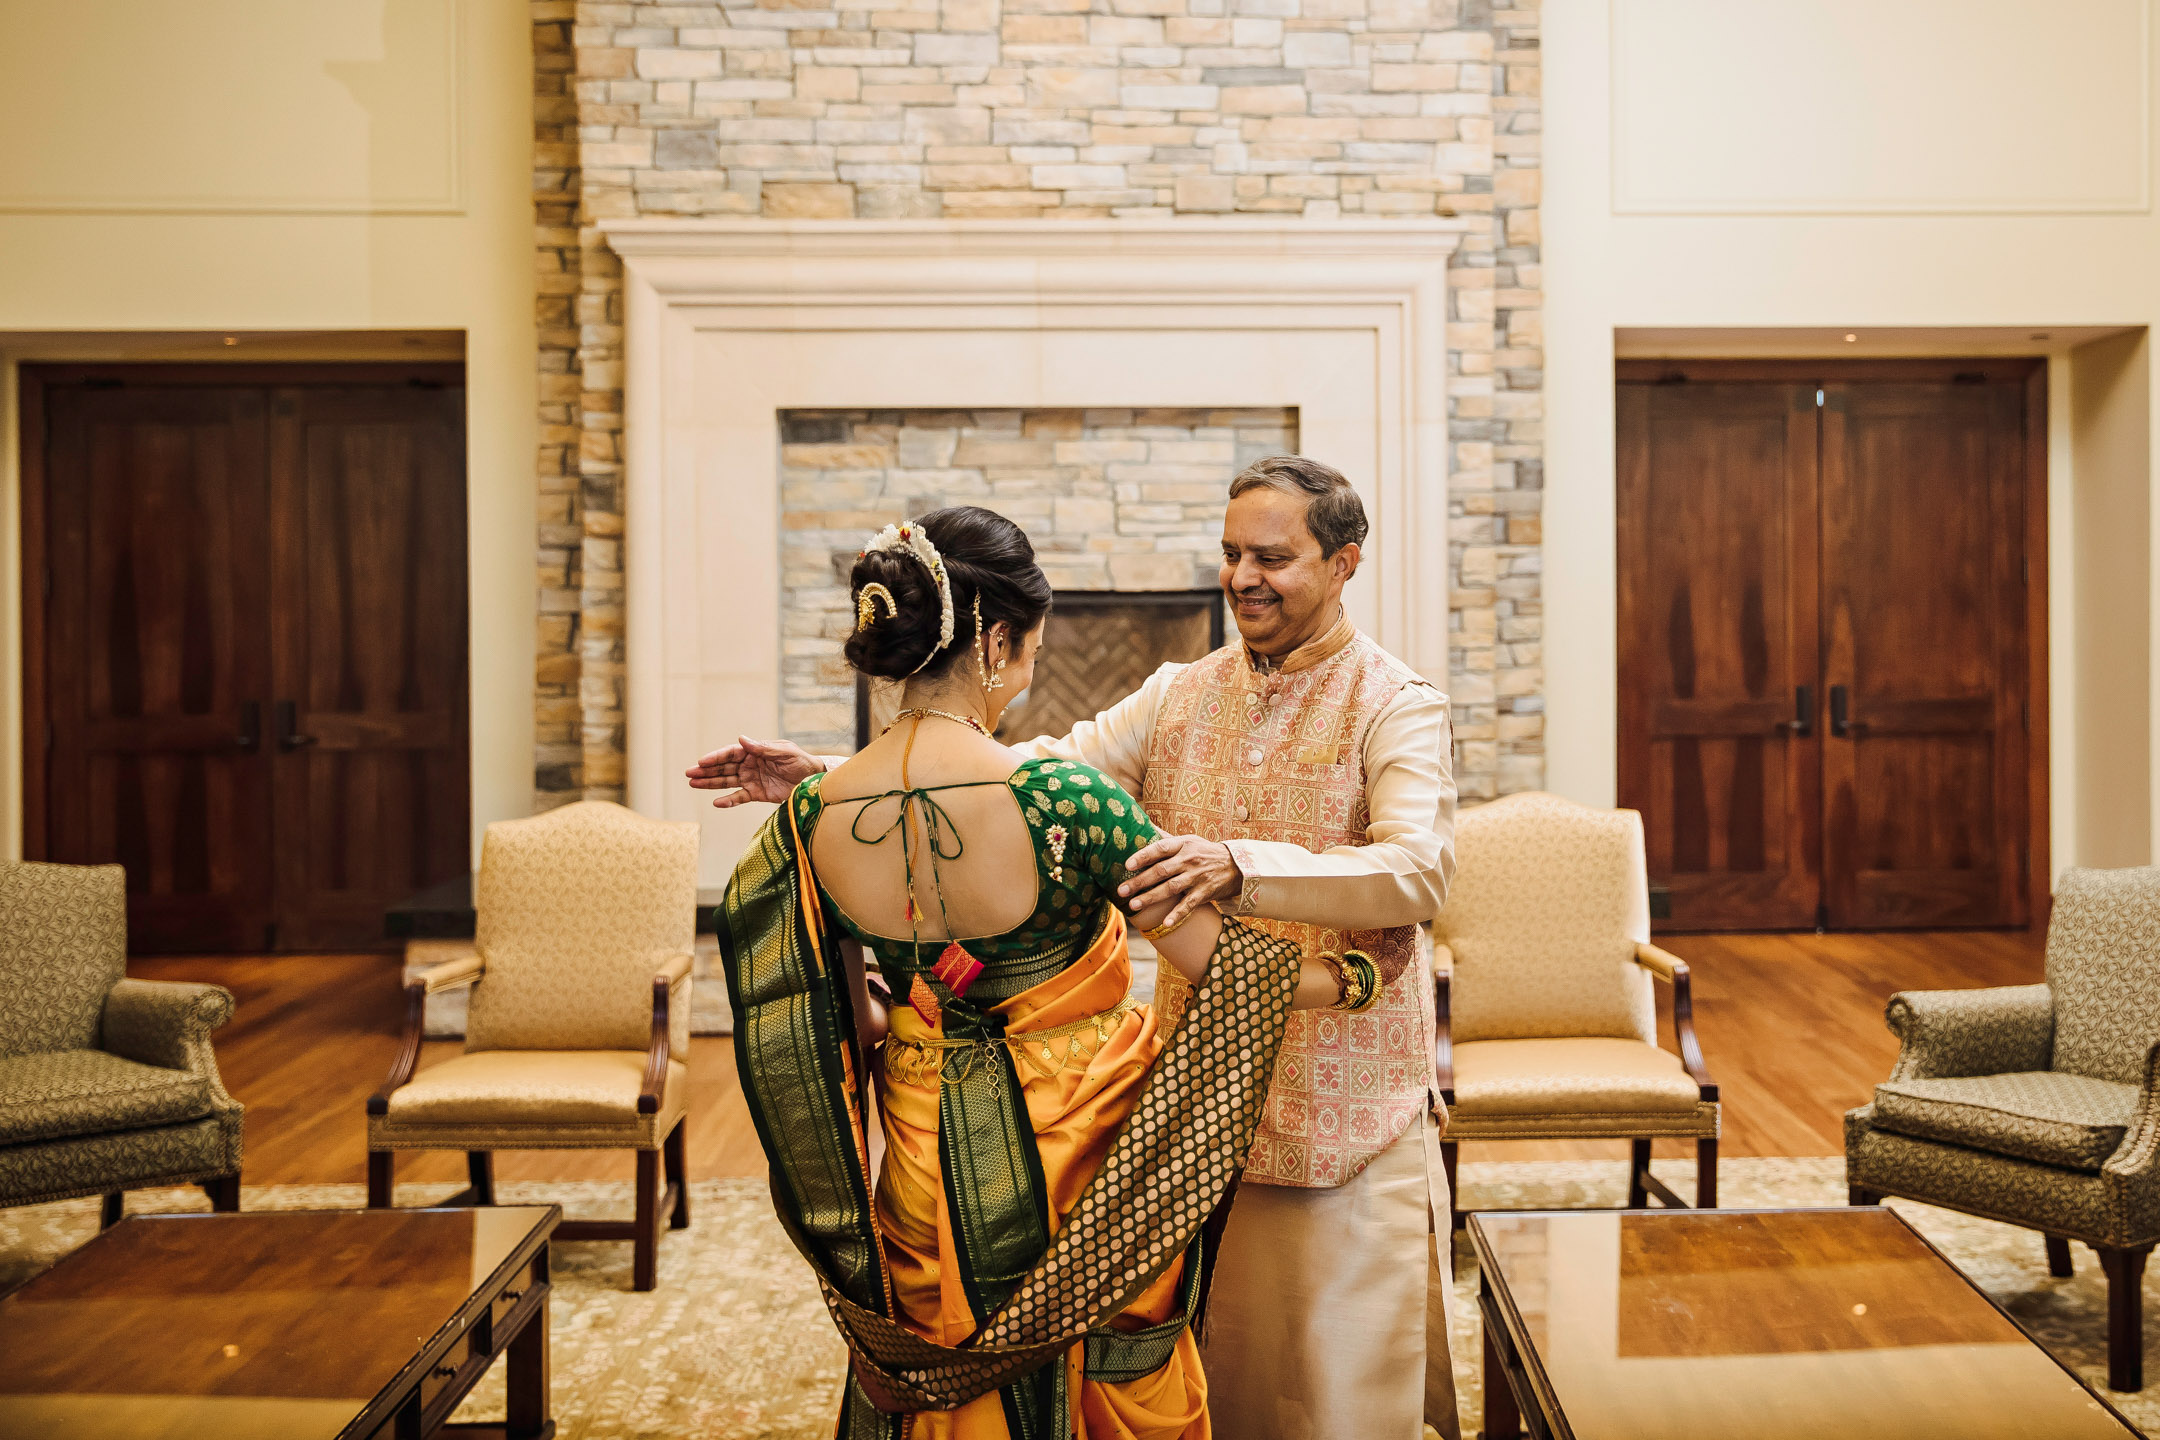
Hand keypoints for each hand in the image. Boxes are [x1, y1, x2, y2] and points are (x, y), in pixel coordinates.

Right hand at [684, 735, 822, 806]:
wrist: (813, 780)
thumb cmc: (800, 761)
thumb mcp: (784, 752)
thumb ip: (763, 748)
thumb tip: (742, 739)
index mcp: (754, 751)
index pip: (730, 753)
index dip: (715, 757)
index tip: (701, 761)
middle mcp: (749, 765)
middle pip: (723, 767)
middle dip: (706, 770)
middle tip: (688, 774)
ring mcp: (751, 779)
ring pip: (726, 781)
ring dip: (710, 783)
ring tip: (693, 785)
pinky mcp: (757, 794)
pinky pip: (739, 797)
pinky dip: (728, 801)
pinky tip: (716, 803)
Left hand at [1119, 834, 1243, 931]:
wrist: (1236, 865)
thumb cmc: (1205, 852)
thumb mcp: (1188, 840)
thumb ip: (1166, 838)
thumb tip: (1143, 826)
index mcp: (1183, 845)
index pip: (1160, 848)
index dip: (1143, 856)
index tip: (1127, 865)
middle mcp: (1189, 860)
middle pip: (1161, 871)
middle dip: (1140, 881)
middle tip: (1121, 890)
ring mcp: (1197, 877)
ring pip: (1171, 888)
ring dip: (1151, 897)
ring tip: (1134, 904)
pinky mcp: (1204, 893)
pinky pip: (1189, 905)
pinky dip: (1177, 914)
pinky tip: (1165, 923)